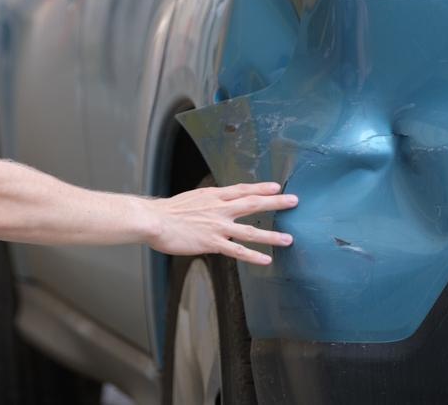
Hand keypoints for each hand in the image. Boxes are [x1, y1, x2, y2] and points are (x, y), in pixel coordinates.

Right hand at [147, 182, 296, 265]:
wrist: (154, 220)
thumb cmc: (167, 212)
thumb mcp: (191, 199)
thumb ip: (206, 203)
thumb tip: (213, 206)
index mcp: (213, 196)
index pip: (242, 189)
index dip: (260, 187)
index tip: (276, 187)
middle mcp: (219, 208)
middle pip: (253, 203)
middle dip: (276, 202)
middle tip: (294, 201)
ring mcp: (217, 226)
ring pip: (250, 230)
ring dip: (271, 235)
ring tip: (288, 239)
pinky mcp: (212, 243)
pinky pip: (237, 251)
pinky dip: (253, 256)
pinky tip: (266, 260)